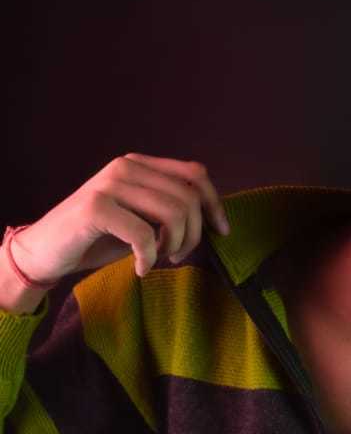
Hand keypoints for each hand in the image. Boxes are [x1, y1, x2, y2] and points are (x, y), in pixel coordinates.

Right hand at [9, 153, 230, 285]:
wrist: (46, 251)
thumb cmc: (97, 238)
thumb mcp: (140, 218)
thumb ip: (168, 209)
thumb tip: (211, 218)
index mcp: (139, 164)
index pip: (194, 173)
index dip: (215, 204)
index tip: (222, 232)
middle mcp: (125, 167)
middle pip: (188, 197)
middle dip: (193, 234)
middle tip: (177, 256)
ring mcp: (109, 184)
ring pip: (173, 213)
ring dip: (174, 246)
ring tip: (159, 259)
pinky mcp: (96, 208)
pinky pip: (145, 235)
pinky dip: (149, 258)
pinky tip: (140, 268)